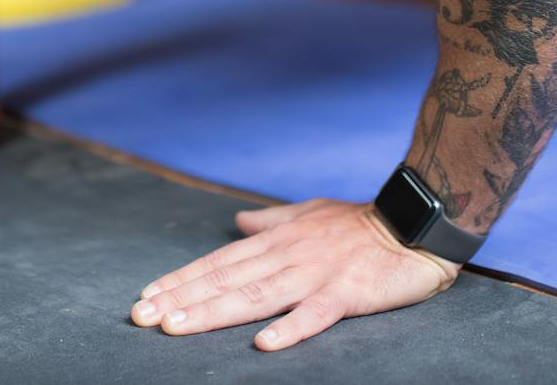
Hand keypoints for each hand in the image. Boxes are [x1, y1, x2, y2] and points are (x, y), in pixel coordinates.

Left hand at [130, 198, 458, 350]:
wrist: (414, 223)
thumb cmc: (360, 222)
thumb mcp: (309, 213)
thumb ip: (271, 220)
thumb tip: (237, 221)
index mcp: (278, 239)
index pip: (219, 262)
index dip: (181, 279)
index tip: (147, 296)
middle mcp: (288, 255)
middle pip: (225, 280)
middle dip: (181, 299)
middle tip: (142, 317)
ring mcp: (315, 274)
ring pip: (255, 296)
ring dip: (213, 312)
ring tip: (177, 327)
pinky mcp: (347, 292)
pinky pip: (315, 314)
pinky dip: (289, 328)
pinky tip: (263, 343)